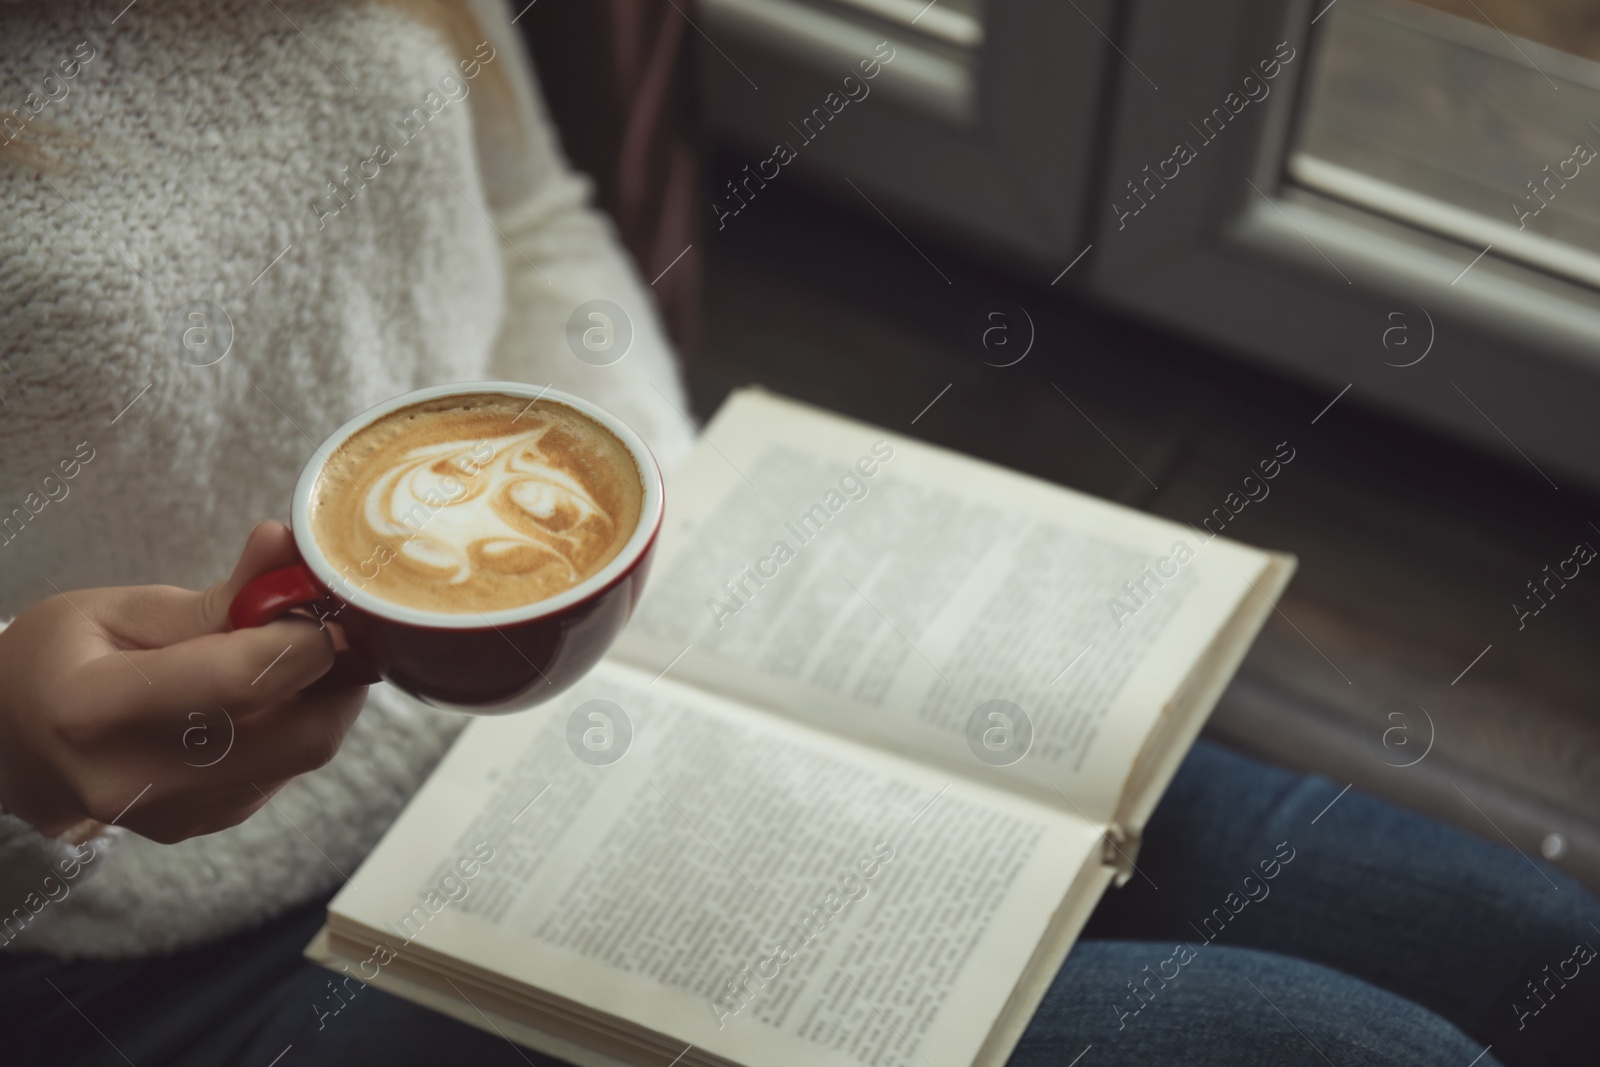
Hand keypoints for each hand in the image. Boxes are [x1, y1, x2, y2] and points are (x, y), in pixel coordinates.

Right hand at [0, 521, 366, 842]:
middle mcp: (140, 779)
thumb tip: (289, 545)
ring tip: (289, 654)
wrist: (16, 746)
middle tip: (324, 626)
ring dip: (321, 698)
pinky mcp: (208, 824)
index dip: (303, 638)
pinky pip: (286, 770)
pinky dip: (296, 724)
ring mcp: (178, 812)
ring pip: (305, 753)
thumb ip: (220, 592)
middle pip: (299, 734)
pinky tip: (267, 696)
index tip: (319, 603)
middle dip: (334, 672)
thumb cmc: (60, 663)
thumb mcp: (122, 610)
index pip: (242, 682)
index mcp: (97, 712)